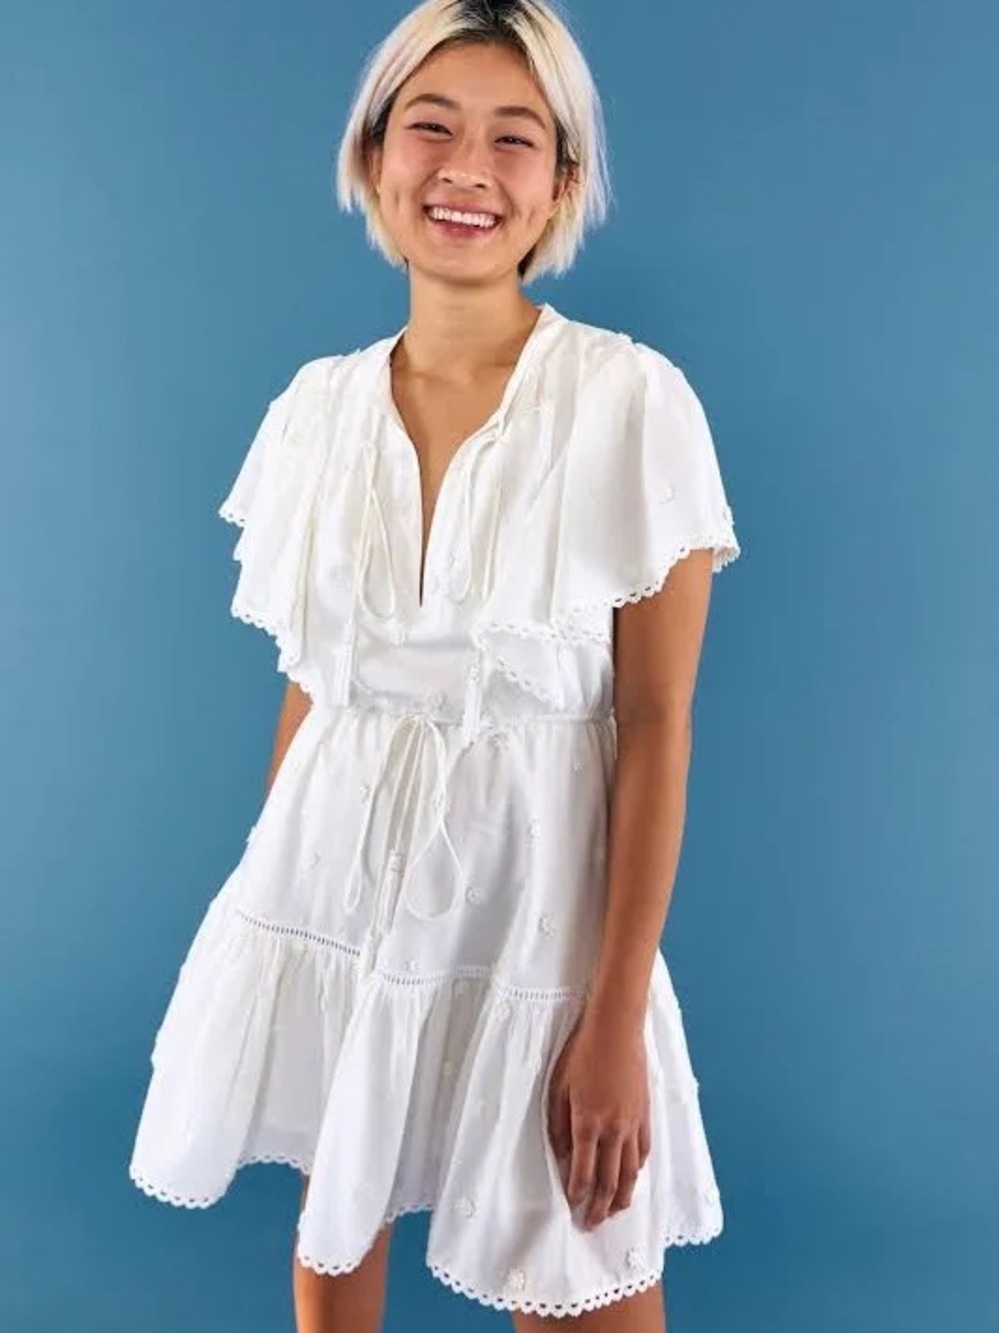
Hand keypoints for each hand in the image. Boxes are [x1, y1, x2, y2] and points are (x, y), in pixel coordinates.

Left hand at [546, 1006, 651, 1229]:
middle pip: (609, 1181)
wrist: (616, 1028)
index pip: (583, 1172)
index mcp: (587, 1123)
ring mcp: (633, 1123)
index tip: (571, 1207)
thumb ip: (557, 1125)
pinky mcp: (645, 1113)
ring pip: (631, 1171)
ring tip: (615, 1212)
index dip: (577, 1194)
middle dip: (600, 1208)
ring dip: (623, 1197)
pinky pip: (644, 1150)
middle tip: (592, 1224)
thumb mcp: (558, 1087)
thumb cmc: (582, 1053)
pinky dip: (638, 1169)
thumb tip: (559, 1155)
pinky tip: (633, 1177)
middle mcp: (613, 1129)